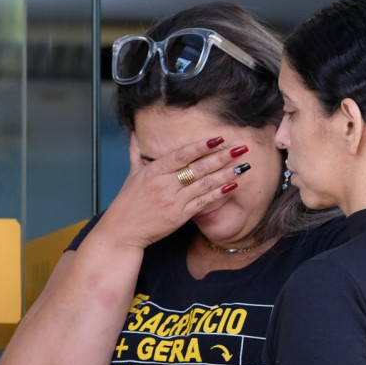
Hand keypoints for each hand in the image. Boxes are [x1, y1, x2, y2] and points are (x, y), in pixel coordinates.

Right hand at [96, 132, 246, 249]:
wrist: (122, 230)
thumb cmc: (127, 202)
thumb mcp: (131, 175)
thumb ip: (136, 154)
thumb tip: (133, 134)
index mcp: (153, 170)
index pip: (181, 154)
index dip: (201, 145)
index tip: (219, 138)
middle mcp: (164, 183)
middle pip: (197, 167)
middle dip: (221, 157)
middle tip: (240, 148)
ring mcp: (172, 200)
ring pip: (203, 184)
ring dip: (225, 174)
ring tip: (243, 166)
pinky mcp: (179, 216)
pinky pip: (202, 202)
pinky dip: (218, 194)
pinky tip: (232, 186)